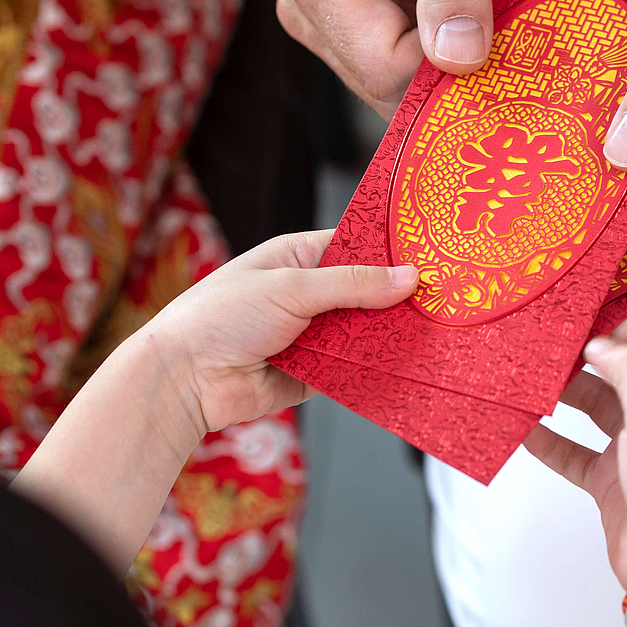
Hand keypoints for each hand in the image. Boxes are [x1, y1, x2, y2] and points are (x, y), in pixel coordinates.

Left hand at [138, 229, 417, 434]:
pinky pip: (353, 368)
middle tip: (442, 301)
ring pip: (364, 331)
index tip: (431, 257)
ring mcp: (312, 335)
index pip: (356, 247)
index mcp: (298, 257)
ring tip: (433, 333)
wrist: (184, 379)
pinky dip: (372, 368)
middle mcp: (307, 294)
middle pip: (366, 292)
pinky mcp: (314, 373)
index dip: (391, 253)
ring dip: (387, 335)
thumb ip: (352, 283)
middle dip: (396, 299)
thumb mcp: (291, 287)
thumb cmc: (221, 316)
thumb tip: (408, 277)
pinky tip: (404, 365)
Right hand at [276, 0, 521, 113]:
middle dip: (448, 68)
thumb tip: (458, 57)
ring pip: (394, 81)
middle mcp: (306, 1)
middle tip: (503, 24)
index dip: (448, 68)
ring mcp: (324, 13)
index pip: (384, 69)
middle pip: (384, 85)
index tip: (502, 40)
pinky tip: (466, 10)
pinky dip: (441, 47)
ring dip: (448, 57)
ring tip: (482, 4)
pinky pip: (400, 60)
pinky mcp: (350, 17)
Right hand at [525, 316, 626, 589]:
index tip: (576, 325)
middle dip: (579, 359)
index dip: (615, 326)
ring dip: (560, 396)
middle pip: (615, 369)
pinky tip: (524, 430)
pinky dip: (548, 440)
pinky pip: (573, 451)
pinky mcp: (611, 479)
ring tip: (527, 385)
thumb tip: (601, 342)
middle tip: (542, 353)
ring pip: (591, 407)